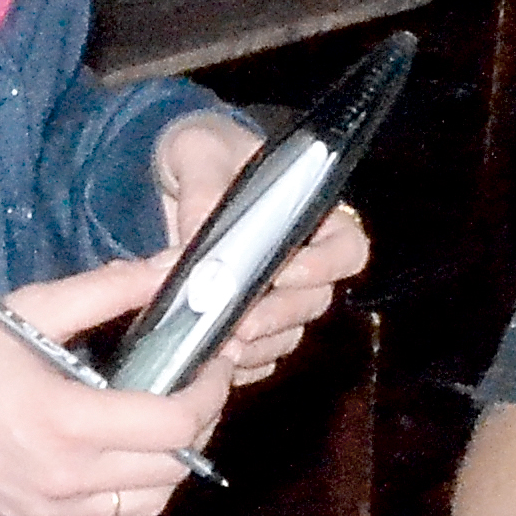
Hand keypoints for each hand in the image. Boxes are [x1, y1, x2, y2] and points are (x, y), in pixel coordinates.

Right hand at [0, 253, 231, 515]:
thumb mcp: (28, 310)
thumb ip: (106, 291)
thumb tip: (169, 268)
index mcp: (70, 420)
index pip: (176, 423)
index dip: (210, 391)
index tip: (213, 362)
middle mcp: (69, 475)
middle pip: (175, 466)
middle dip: (199, 423)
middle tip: (194, 387)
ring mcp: (54, 509)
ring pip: (151, 504)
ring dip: (172, 467)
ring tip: (164, 427)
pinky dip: (134, 504)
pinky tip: (128, 469)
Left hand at [150, 110, 372, 390]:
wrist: (169, 177)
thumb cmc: (202, 152)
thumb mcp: (198, 151)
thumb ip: (203, 192)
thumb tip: (193, 248)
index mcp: (311, 213)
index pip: (346, 248)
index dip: (323, 267)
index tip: (282, 273)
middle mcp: (303, 259)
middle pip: (315, 300)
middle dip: (278, 317)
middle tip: (238, 325)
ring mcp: (277, 295)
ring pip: (288, 334)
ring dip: (257, 345)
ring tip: (217, 346)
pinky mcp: (247, 321)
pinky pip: (259, 356)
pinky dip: (240, 363)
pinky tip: (211, 359)